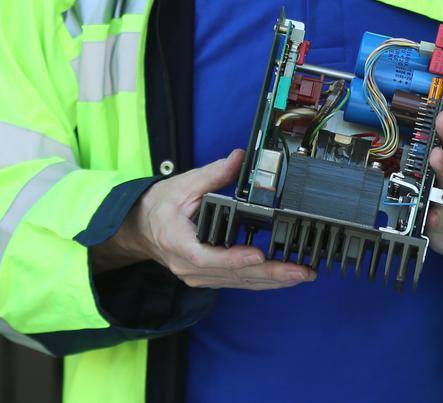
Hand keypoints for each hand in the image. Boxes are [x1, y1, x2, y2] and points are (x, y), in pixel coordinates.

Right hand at [91, 149, 316, 289]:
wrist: (141, 228)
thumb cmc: (160, 207)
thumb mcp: (183, 185)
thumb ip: (213, 174)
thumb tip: (239, 159)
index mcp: (178, 242)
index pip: (206, 255)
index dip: (234, 258)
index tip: (258, 255)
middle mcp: (189, 266)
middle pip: (232, 274)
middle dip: (270, 273)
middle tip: (299, 271)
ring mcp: (198, 276)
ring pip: (239, 282)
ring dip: (272, 280)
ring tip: (301, 274)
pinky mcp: (208, 277)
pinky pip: (237, 282)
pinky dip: (262, 280)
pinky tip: (284, 278)